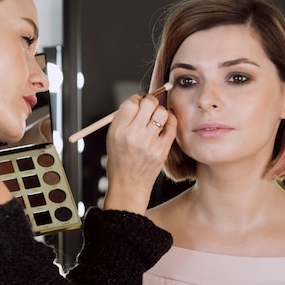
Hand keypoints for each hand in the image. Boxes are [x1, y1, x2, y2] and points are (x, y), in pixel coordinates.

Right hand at [103, 92, 176, 213]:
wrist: (128, 185)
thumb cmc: (120, 159)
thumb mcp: (113, 137)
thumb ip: (124, 118)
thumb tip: (141, 99)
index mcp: (118, 131)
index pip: (131, 103)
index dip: (137, 98)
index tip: (139, 102)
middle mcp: (133, 136)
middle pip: (148, 104)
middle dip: (150, 101)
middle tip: (150, 106)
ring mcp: (149, 144)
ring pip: (162, 112)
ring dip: (160, 111)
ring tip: (156, 118)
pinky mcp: (162, 151)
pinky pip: (172, 126)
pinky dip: (170, 120)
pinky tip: (166, 123)